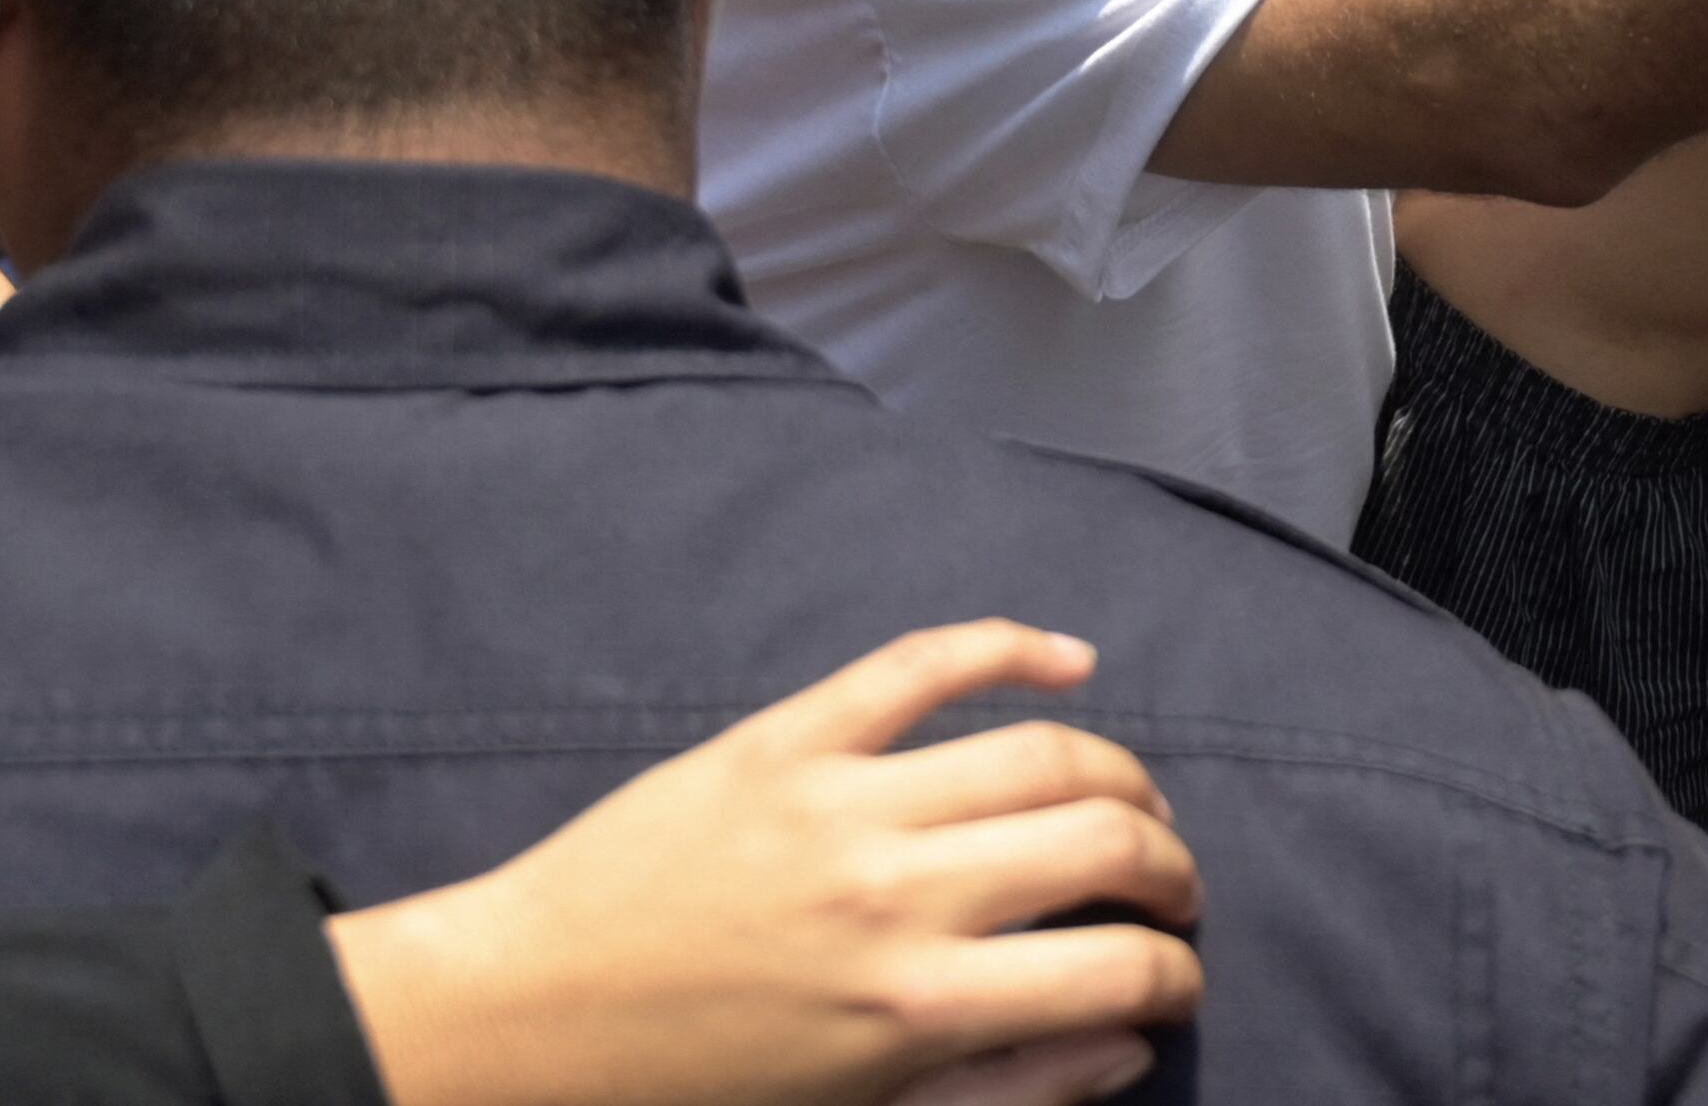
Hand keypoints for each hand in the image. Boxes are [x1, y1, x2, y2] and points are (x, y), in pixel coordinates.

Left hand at [327, 621, 1200, 1105]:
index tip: (1174, 977)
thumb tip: (1125, 1042)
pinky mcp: (785, 738)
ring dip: (1118, 774)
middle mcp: (898, 894)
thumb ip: (1005, 1090)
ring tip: (1130, 806)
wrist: (529, 1019)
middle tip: (1170, 889)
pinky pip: (921, 664)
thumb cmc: (692, 1090)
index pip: (1120, 969)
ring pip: (1039, 749)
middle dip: (1171, 866)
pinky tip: (1069, 660)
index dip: (1177, 975)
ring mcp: (842, 800)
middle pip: (1103, 839)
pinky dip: (1010, 646)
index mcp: (919, 1008)